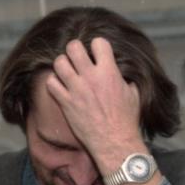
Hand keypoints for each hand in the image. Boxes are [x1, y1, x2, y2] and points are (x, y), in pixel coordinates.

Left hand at [45, 38, 144, 171]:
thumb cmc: (126, 120)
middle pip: (73, 47)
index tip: (97, 53)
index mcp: (109, 72)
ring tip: (68, 71)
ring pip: (59, 63)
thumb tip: (119, 72)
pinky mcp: (66, 103)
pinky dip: (54, 82)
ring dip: (63, 64)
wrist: (114, 142)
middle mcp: (91, 77)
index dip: (97, 45)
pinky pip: (51, 83)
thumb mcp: (133, 93)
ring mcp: (76, 89)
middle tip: (77, 58)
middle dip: (75, 50)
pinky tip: (61, 86)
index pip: (98, 42)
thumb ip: (124, 78)